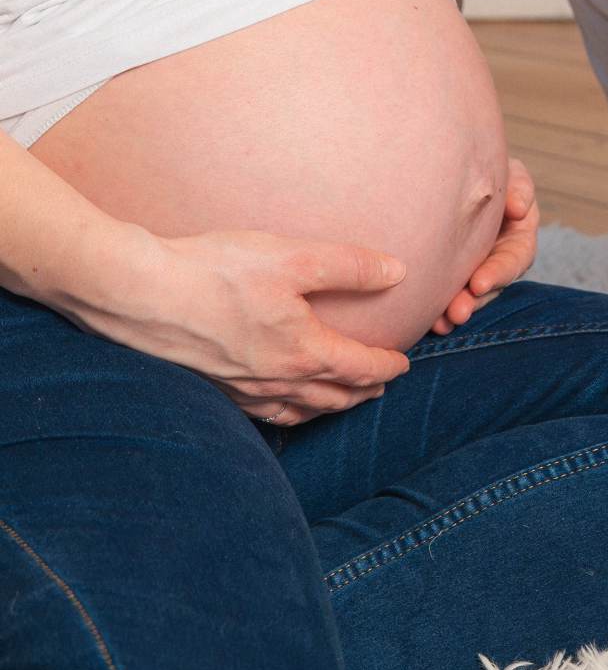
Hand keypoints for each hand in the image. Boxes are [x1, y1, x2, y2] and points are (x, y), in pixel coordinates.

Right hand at [73, 228, 411, 425]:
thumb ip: (349, 266)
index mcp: (302, 353)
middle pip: (332, 396)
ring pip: (298, 410)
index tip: (403, 365)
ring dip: (327, 406)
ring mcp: (242, 390)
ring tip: (338, 398)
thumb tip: (398, 272)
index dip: (387, 366)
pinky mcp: (213, 387)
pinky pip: (263, 412)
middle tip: (380, 385)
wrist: (142, 295)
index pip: (359, 368)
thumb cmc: (219, 271)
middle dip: (361, 391)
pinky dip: (286, 411)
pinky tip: (278, 401)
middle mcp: (276, 381)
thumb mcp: (294, 258)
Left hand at [430, 157, 539, 334]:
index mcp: (518, 235)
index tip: (479, 283)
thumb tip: (520, 210)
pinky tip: (429, 321)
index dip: (499, 272)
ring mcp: (472, 266)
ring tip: (442, 322)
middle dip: (475, 301)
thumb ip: (518, 186)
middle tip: (458, 311)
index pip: (516, 258)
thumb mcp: (508, 172)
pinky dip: (438, 308)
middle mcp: (497, 256)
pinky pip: (445, 294)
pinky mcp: (448, 273)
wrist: (450, 167)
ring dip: (457, 309)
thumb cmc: (484, 167)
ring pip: (469, 295)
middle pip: (491, 285)